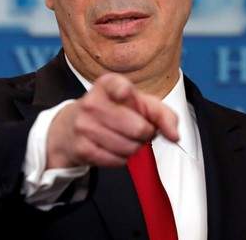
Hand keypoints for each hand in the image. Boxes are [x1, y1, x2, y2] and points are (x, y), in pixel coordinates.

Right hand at [46, 73, 178, 167]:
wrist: (70, 129)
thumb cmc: (112, 112)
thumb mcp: (137, 103)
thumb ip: (162, 114)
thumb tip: (175, 135)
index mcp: (107, 84)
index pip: (119, 87)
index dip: (125, 93)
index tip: (125, 95)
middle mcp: (92, 102)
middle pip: (138, 128)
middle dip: (146, 133)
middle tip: (139, 129)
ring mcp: (84, 126)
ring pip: (129, 147)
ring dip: (135, 147)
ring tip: (126, 138)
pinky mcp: (82, 148)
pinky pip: (117, 160)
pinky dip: (122, 158)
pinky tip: (114, 148)